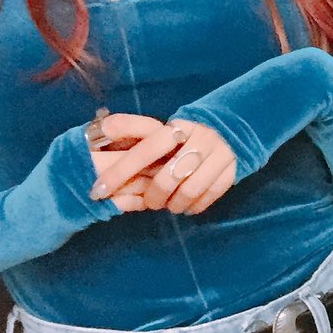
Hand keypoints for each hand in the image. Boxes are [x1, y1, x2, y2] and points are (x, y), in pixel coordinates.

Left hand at [89, 117, 238, 214]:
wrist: (231, 129)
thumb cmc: (181, 135)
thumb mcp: (156, 127)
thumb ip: (128, 127)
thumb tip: (101, 128)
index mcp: (177, 126)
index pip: (146, 149)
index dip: (121, 170)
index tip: (99, 190)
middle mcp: (200, 138)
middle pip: (169, 176)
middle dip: (154, 195)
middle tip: (150, 203)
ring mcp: (220, 154)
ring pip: (190, 190)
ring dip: (174, 204)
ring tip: (169, 205)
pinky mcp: (233, 170)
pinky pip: (210, 196)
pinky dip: (195, 206)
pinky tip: (187, 206)